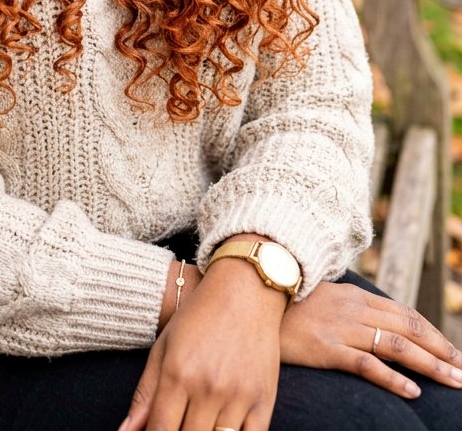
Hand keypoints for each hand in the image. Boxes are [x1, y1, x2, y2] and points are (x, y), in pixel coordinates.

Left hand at [120, 257, 284, 430]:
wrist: (246, 289)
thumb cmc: (199, 316)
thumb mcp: (164, 346)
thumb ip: (145, 394)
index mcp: (178, 373)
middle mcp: (208, 388)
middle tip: (178, 422)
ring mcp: (238, 396)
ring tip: (197, 422)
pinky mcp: (263, 401)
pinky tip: (220, 429)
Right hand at [280, 280, 461, 399]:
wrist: (248, 299)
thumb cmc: (283, 305)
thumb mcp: (321, 299)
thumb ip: (347, 308)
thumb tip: (371, 322)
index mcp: (354, 296)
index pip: (405, 313)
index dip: (432, 333)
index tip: (452, 351)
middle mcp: (352, 309)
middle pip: (408, 329)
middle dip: (441, 351)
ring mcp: (340, 328)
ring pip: (396, 346)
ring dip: (431, 366)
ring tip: (454, 382)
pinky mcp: (325, 347)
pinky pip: (366, 364)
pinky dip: (393, 378)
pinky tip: (412, 391)